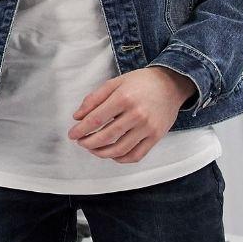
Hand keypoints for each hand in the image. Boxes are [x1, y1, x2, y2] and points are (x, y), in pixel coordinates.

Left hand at [67, 67, 197, 163]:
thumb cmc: (140, 82)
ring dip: (102, 153)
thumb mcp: (114, 83)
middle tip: (80, 142)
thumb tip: (77, 117)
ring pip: (120, 149)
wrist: (170, 85)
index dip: (81, 130)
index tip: (72, 134)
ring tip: (93, 149)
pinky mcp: (156, 137)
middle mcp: (136, 114)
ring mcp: (148, 128)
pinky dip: (121, 159)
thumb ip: (93, 99)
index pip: (96, 119)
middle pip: (107, 136)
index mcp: (123, 98)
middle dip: (88, 142)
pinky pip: (136, 155)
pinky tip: (112, 154)